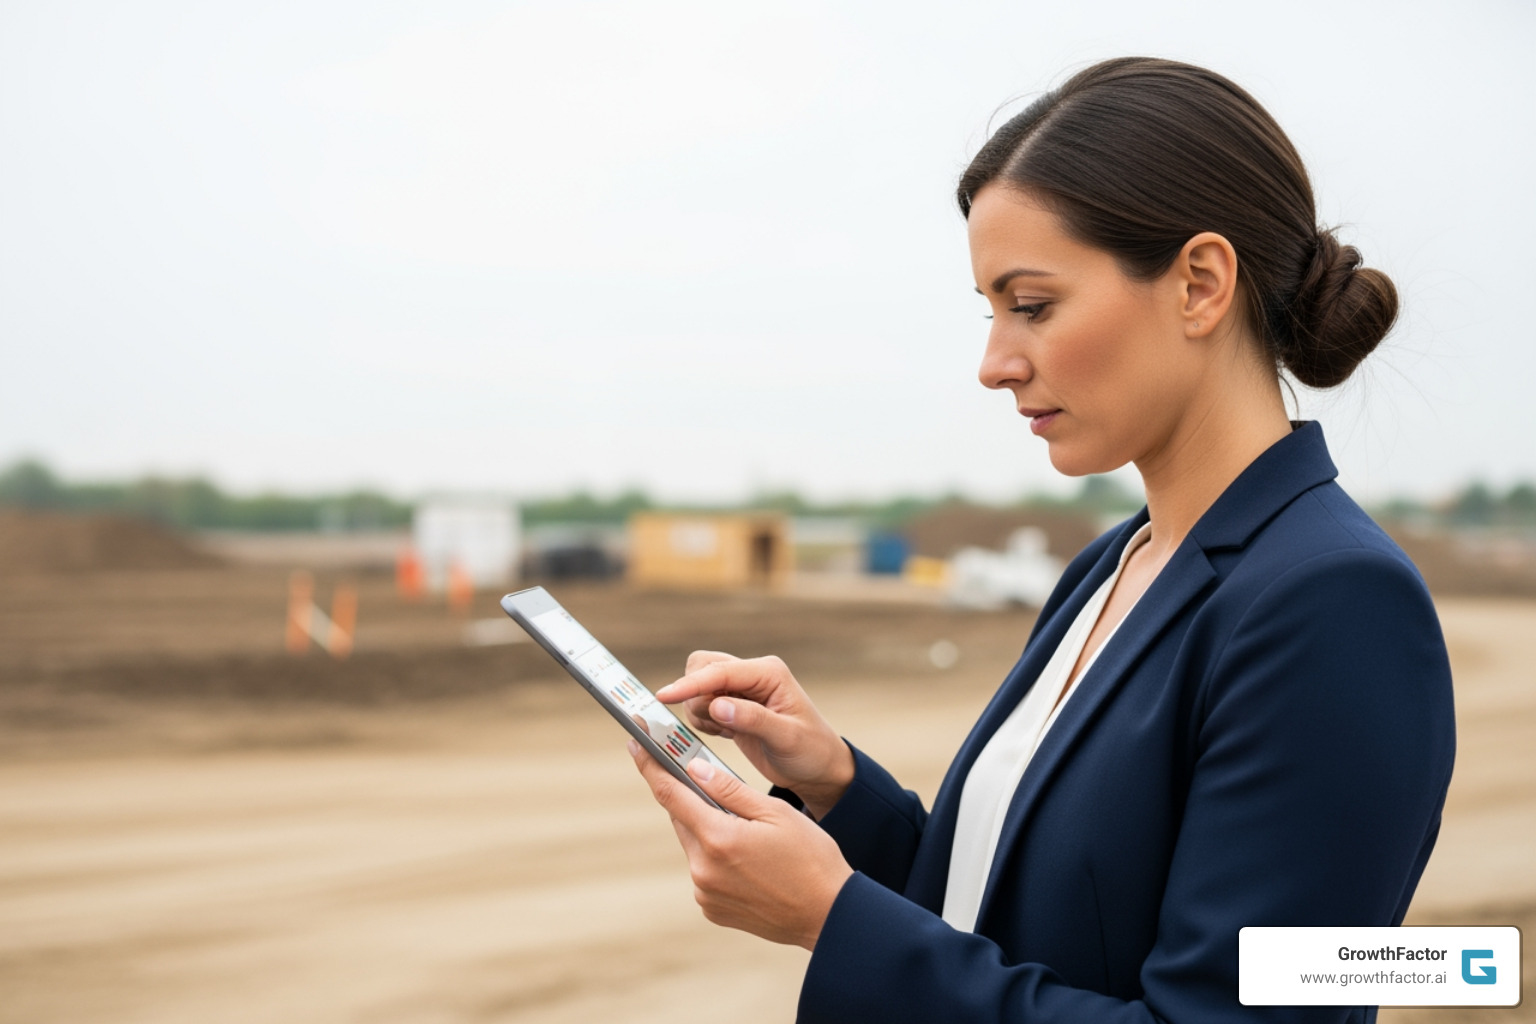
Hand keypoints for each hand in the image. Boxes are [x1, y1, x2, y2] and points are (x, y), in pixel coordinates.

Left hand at [629, 739, 852, 950]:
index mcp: (718, 838)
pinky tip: (747, 858)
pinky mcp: (711, 908)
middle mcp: (703, 868)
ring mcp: (705, 892)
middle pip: (681, 819)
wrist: (827, 914)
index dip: (650, 766)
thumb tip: (693, 769)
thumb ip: (729, 790)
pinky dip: (716, 856)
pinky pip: (704, 871)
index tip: (635, 744)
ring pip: (693, 845)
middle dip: (690, 797)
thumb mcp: (775, 813)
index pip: (670, 794)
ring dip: (707, 829)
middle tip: (704, 780)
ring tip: (745, 828)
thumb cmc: (810, 858)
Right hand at [656, 651, 853, 817]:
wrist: (817, 768)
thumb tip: (717, 704)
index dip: (691, 684)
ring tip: (728, 733)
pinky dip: (704, 720)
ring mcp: (742, 688)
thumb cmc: (810, 751)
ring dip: (700, 711)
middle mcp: (753, 674)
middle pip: (702, 668)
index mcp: (768, 673)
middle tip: (716, 725)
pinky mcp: (733, 704)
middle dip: (696, 696)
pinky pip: (701, 704)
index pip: (720, 671)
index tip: (665, 697)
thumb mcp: (786, 737)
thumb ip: (753, 719)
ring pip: (698, 687)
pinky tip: (728, 734)